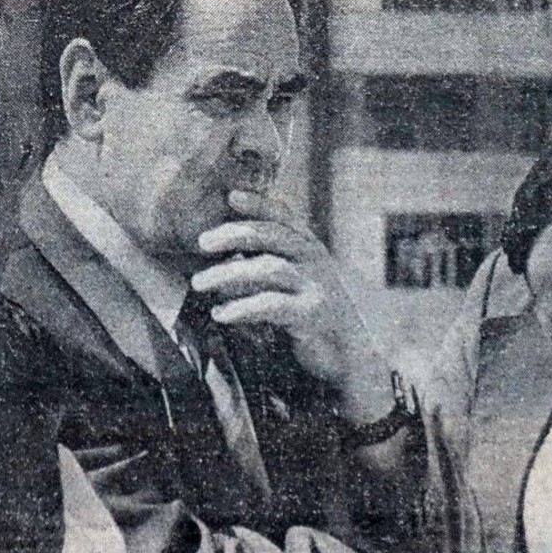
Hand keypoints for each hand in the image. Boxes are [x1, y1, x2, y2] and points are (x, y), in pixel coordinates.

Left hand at [192, 190, 393, 423]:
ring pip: (269, 268)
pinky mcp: (313, 314)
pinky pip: (272, 305)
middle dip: (234, 234)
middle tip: (201, 242)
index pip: (284, 217)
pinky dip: (242, 307)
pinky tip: (220, 313)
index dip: (259, 204)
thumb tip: (227, 253)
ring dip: (229, 273)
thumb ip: (270, 265)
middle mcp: (315, 260)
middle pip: (272, 235)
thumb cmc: (315, 317)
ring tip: (198, 283)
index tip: (231, 196)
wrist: (352, 356)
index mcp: (310, 248)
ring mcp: (316, 285)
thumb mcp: (297, 283)